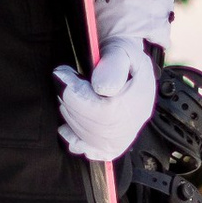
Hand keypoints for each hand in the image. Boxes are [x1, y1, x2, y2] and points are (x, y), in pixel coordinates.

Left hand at [55, 0, 173, 164]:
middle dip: (71, 104)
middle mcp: (135, 121)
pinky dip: (77, 142)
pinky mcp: (114, 144)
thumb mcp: (122, 50)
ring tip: (66, 95)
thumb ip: (113, 66)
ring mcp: (125, 135)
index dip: (78, 96)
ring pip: (92, 139)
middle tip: (61, 82)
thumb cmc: (123, 57)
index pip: (106, 111)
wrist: (129, 66)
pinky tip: (68, 129)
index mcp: (140, 98)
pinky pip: (95, 152)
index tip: (62, 74)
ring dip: (71, 117)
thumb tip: (101, 88)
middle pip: (97, 127)